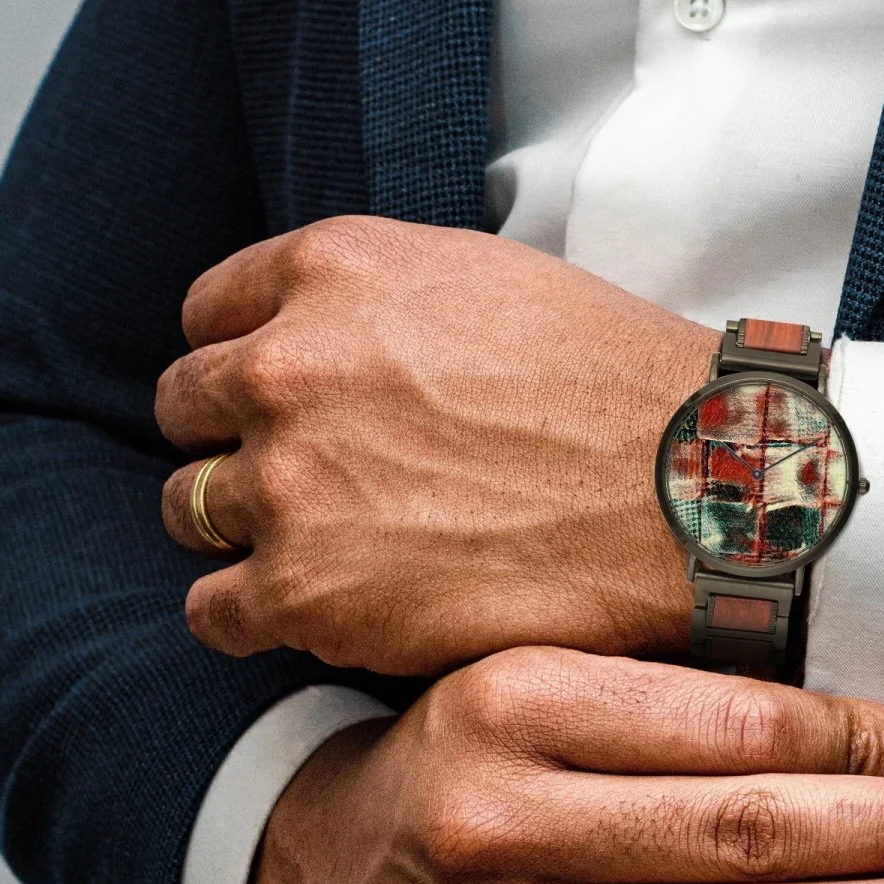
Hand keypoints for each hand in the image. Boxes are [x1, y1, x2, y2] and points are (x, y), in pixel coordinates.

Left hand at [156, 217, 714, 675]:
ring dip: (242, 528)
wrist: (695, 494)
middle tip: (302, 483)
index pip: (211, 316)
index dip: (244, 364)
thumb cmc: (616, 391)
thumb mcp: (485, 282)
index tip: (278, 406)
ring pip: (188, 509)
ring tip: (320, 551)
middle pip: (188, 408)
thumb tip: (323, 337)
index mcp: (335, 270)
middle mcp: (289, 366)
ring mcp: (288, 482)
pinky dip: (248, 612)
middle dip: (235, 442)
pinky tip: (307, 612)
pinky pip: (212, 609)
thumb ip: (376, 300)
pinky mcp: (306, 591)